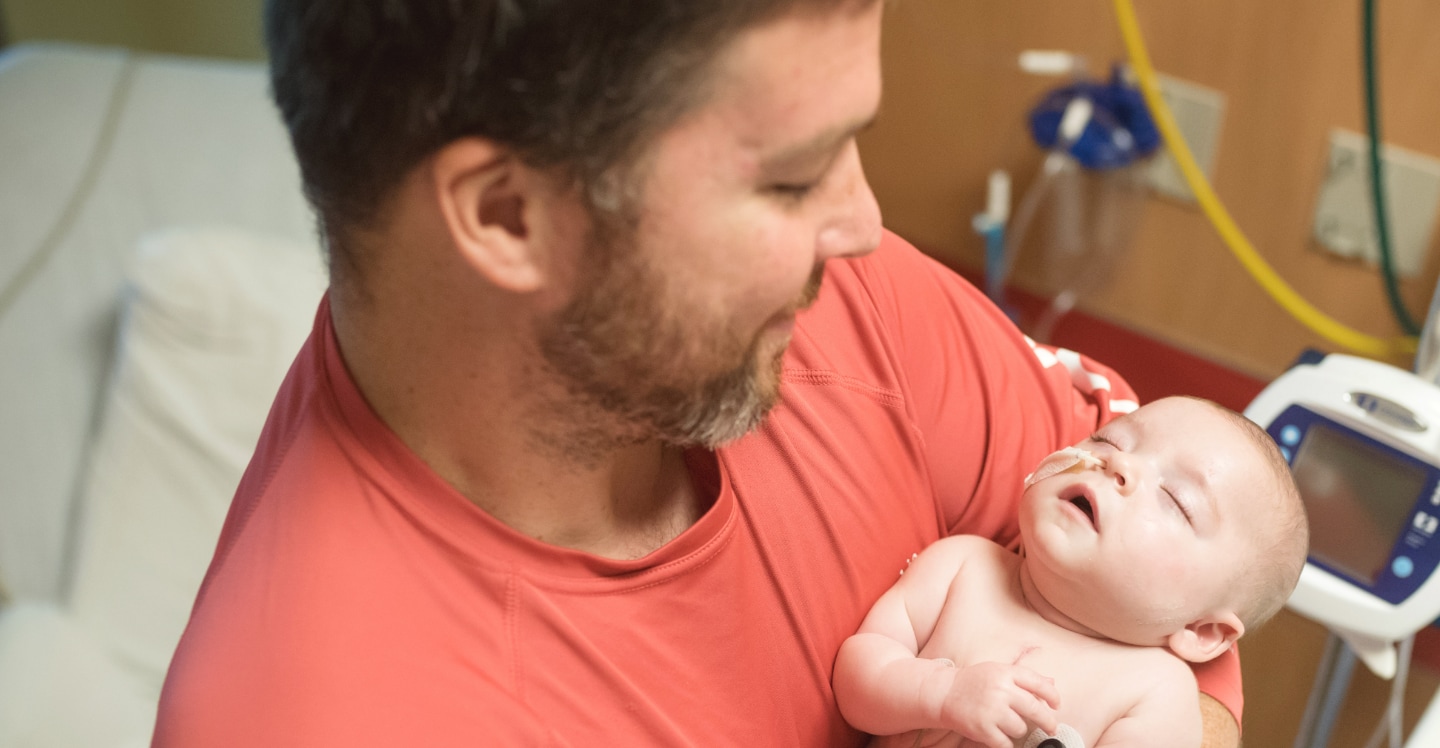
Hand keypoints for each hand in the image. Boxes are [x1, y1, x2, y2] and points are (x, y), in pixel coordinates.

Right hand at [937, 661, 1059, 747]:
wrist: (944, 693)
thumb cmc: (973, 682)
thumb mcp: (998, 671)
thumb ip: (1024, 678)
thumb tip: (1052, 684)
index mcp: (1006, 673)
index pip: (1039, 684)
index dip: (1053, 696)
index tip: (1056, 706)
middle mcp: (1000, 690)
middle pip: (1035, 709)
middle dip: (1048, 721)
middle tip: (1051, 727)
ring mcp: (991, 710)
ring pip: (1021, 728)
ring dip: (1018, 730)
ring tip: (1008, 724)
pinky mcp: (983, 728)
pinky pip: (1006, 743)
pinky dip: (1006, 743)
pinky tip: (1001, 736)